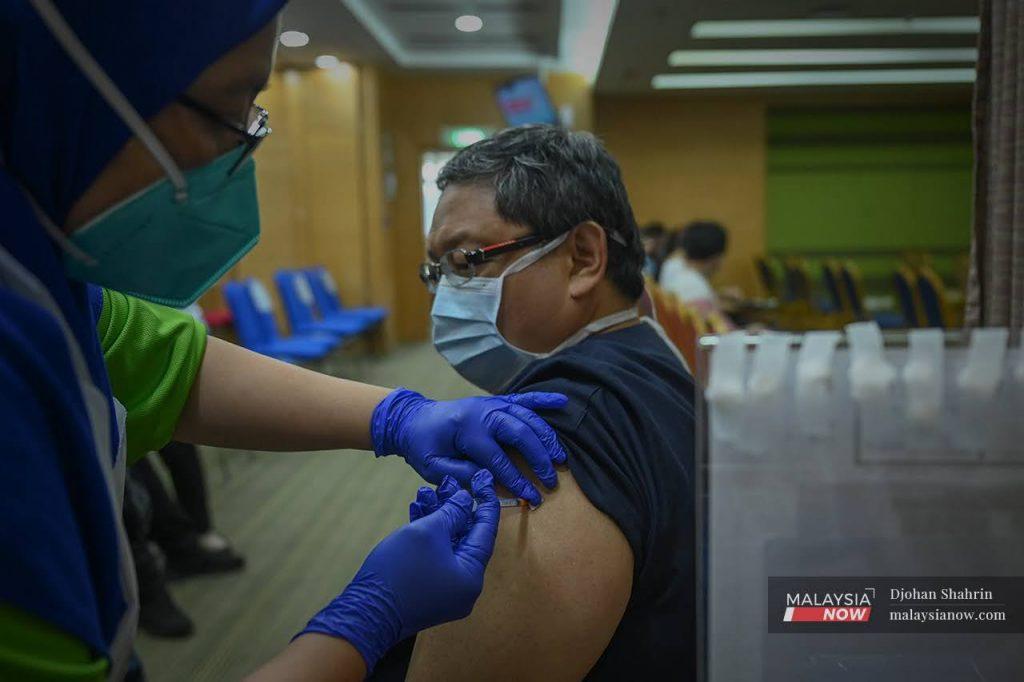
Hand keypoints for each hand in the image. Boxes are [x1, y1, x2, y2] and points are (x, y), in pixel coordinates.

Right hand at [296, 471, 499, 671]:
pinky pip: (435, 558)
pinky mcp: (427, 592)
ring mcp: (445, 592)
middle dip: (453, 508)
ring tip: (424, 493)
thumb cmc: (399, 570)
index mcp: (471, 576)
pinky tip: (416, 512)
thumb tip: (466, 501)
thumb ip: (452, 513)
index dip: (485, 502)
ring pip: (447, 546)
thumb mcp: (428, 532)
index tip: (484, 480)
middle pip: (465, 537)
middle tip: (446, 483)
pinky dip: (427, 537)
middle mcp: (464, 587)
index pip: (486, 532)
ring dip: (437, 519)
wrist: (364, 613)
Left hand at [370, 388, 567, 505]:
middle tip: (552, 479)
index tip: (532, 496)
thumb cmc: (422, 445)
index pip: (498, 459)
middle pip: (519, 433)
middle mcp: (483, 412)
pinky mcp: (496, 401)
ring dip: (546, 436)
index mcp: (466, 430)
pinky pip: (523, 399)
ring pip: (526, 416)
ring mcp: (491, 404)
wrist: (413, 419)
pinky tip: (562, 402)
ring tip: (561, 457)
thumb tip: (490, 481)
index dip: (517, 480)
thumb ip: (460, 475)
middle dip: (539, 458)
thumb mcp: (432, 467)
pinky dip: (543, 400)